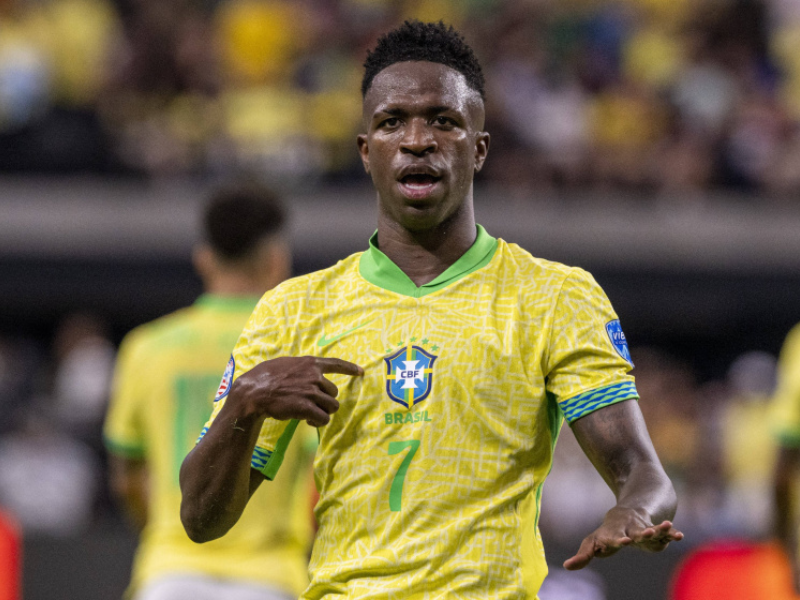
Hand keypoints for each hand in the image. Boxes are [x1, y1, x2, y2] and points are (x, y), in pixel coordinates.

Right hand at [228, 356, 363, 426]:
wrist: (254, 393)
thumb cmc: (264, 377)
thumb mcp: (285, 364)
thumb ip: (301, 368)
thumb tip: (308, 372)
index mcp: (310, 363)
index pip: (336, 363)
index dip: (350, 368)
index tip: (361, 372)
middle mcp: (314, 376)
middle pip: (334, 392)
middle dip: (325, 400)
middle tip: (312, 405)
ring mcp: (311, 392)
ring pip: (332, 406)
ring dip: (323, 412)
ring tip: (310, 414)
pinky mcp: (307, 407)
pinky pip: (323, 418)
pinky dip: (318, 422)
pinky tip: (308, 421)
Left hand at [563, 506, 683, 570]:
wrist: (625, 513)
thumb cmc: (606, 533)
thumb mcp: (593, 542)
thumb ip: (583, 555)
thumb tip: (566, 566)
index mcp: (613, 533)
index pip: (614, 537)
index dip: (618, 540)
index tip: (623, 542)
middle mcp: (629, 529)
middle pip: (636, 531)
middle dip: (642, 533)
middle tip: (648, 533)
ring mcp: (643, 528)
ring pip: (652, 529)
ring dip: (660, 529)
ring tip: (669, 526)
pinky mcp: (655, 531)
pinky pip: (665, 533)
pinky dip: (671, 534)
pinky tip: (680, 535)